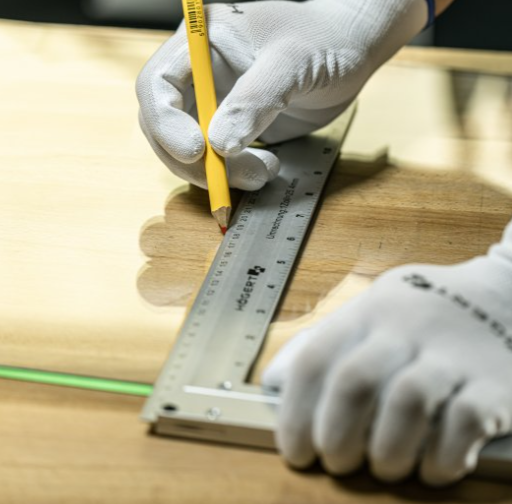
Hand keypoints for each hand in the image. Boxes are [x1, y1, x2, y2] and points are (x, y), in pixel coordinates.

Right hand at [136, 0, 426, 189]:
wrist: (349, 46)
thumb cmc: (323, 38)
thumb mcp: (292, 62)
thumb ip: (254, 99)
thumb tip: (217, 144)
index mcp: (200, 41)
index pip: (156, 83)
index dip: (165, 121)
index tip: (195, 150)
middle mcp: (196, 70)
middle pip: (162, 123)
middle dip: (192, 157)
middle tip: (236, 174)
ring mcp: (211, 99)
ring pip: (184, 148)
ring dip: (215, 171)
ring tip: (265, 170)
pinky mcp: (229, 124)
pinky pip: (211, 157)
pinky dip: (228, 173)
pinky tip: (264, 168)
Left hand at [262, 224, 511, 484]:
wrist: (504, 294)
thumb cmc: (425, 311)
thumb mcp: (374, 308)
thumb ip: (329, 344)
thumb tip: (273, 384)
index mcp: (370, 312)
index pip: (318, 358)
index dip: (297, 412)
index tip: (296, 450)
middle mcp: (407, 328)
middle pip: (356, 381)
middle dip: (336, 434)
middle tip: (337, 462)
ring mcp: (451, 354)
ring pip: (408, 401)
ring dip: (387, 450)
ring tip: (385, 467)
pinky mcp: (492, 383)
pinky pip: (463, 422)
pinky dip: (442, 457)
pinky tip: (433, 466)